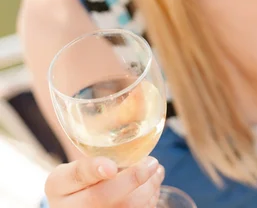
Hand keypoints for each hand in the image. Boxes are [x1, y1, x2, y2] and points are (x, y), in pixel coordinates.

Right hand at [45, 155, 164, 206]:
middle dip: (132, 180)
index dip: (94, 170)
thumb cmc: (80, 180)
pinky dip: (149, 202)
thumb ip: (96, 146)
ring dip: (147, 191)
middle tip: (153, 163)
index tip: (111, 166)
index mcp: (57, 184)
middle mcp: (67, 207)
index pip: (75, 175)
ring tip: (157, 173)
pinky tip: (153, 188)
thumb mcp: (76, 163)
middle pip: (101, 197)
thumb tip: (139, 102)